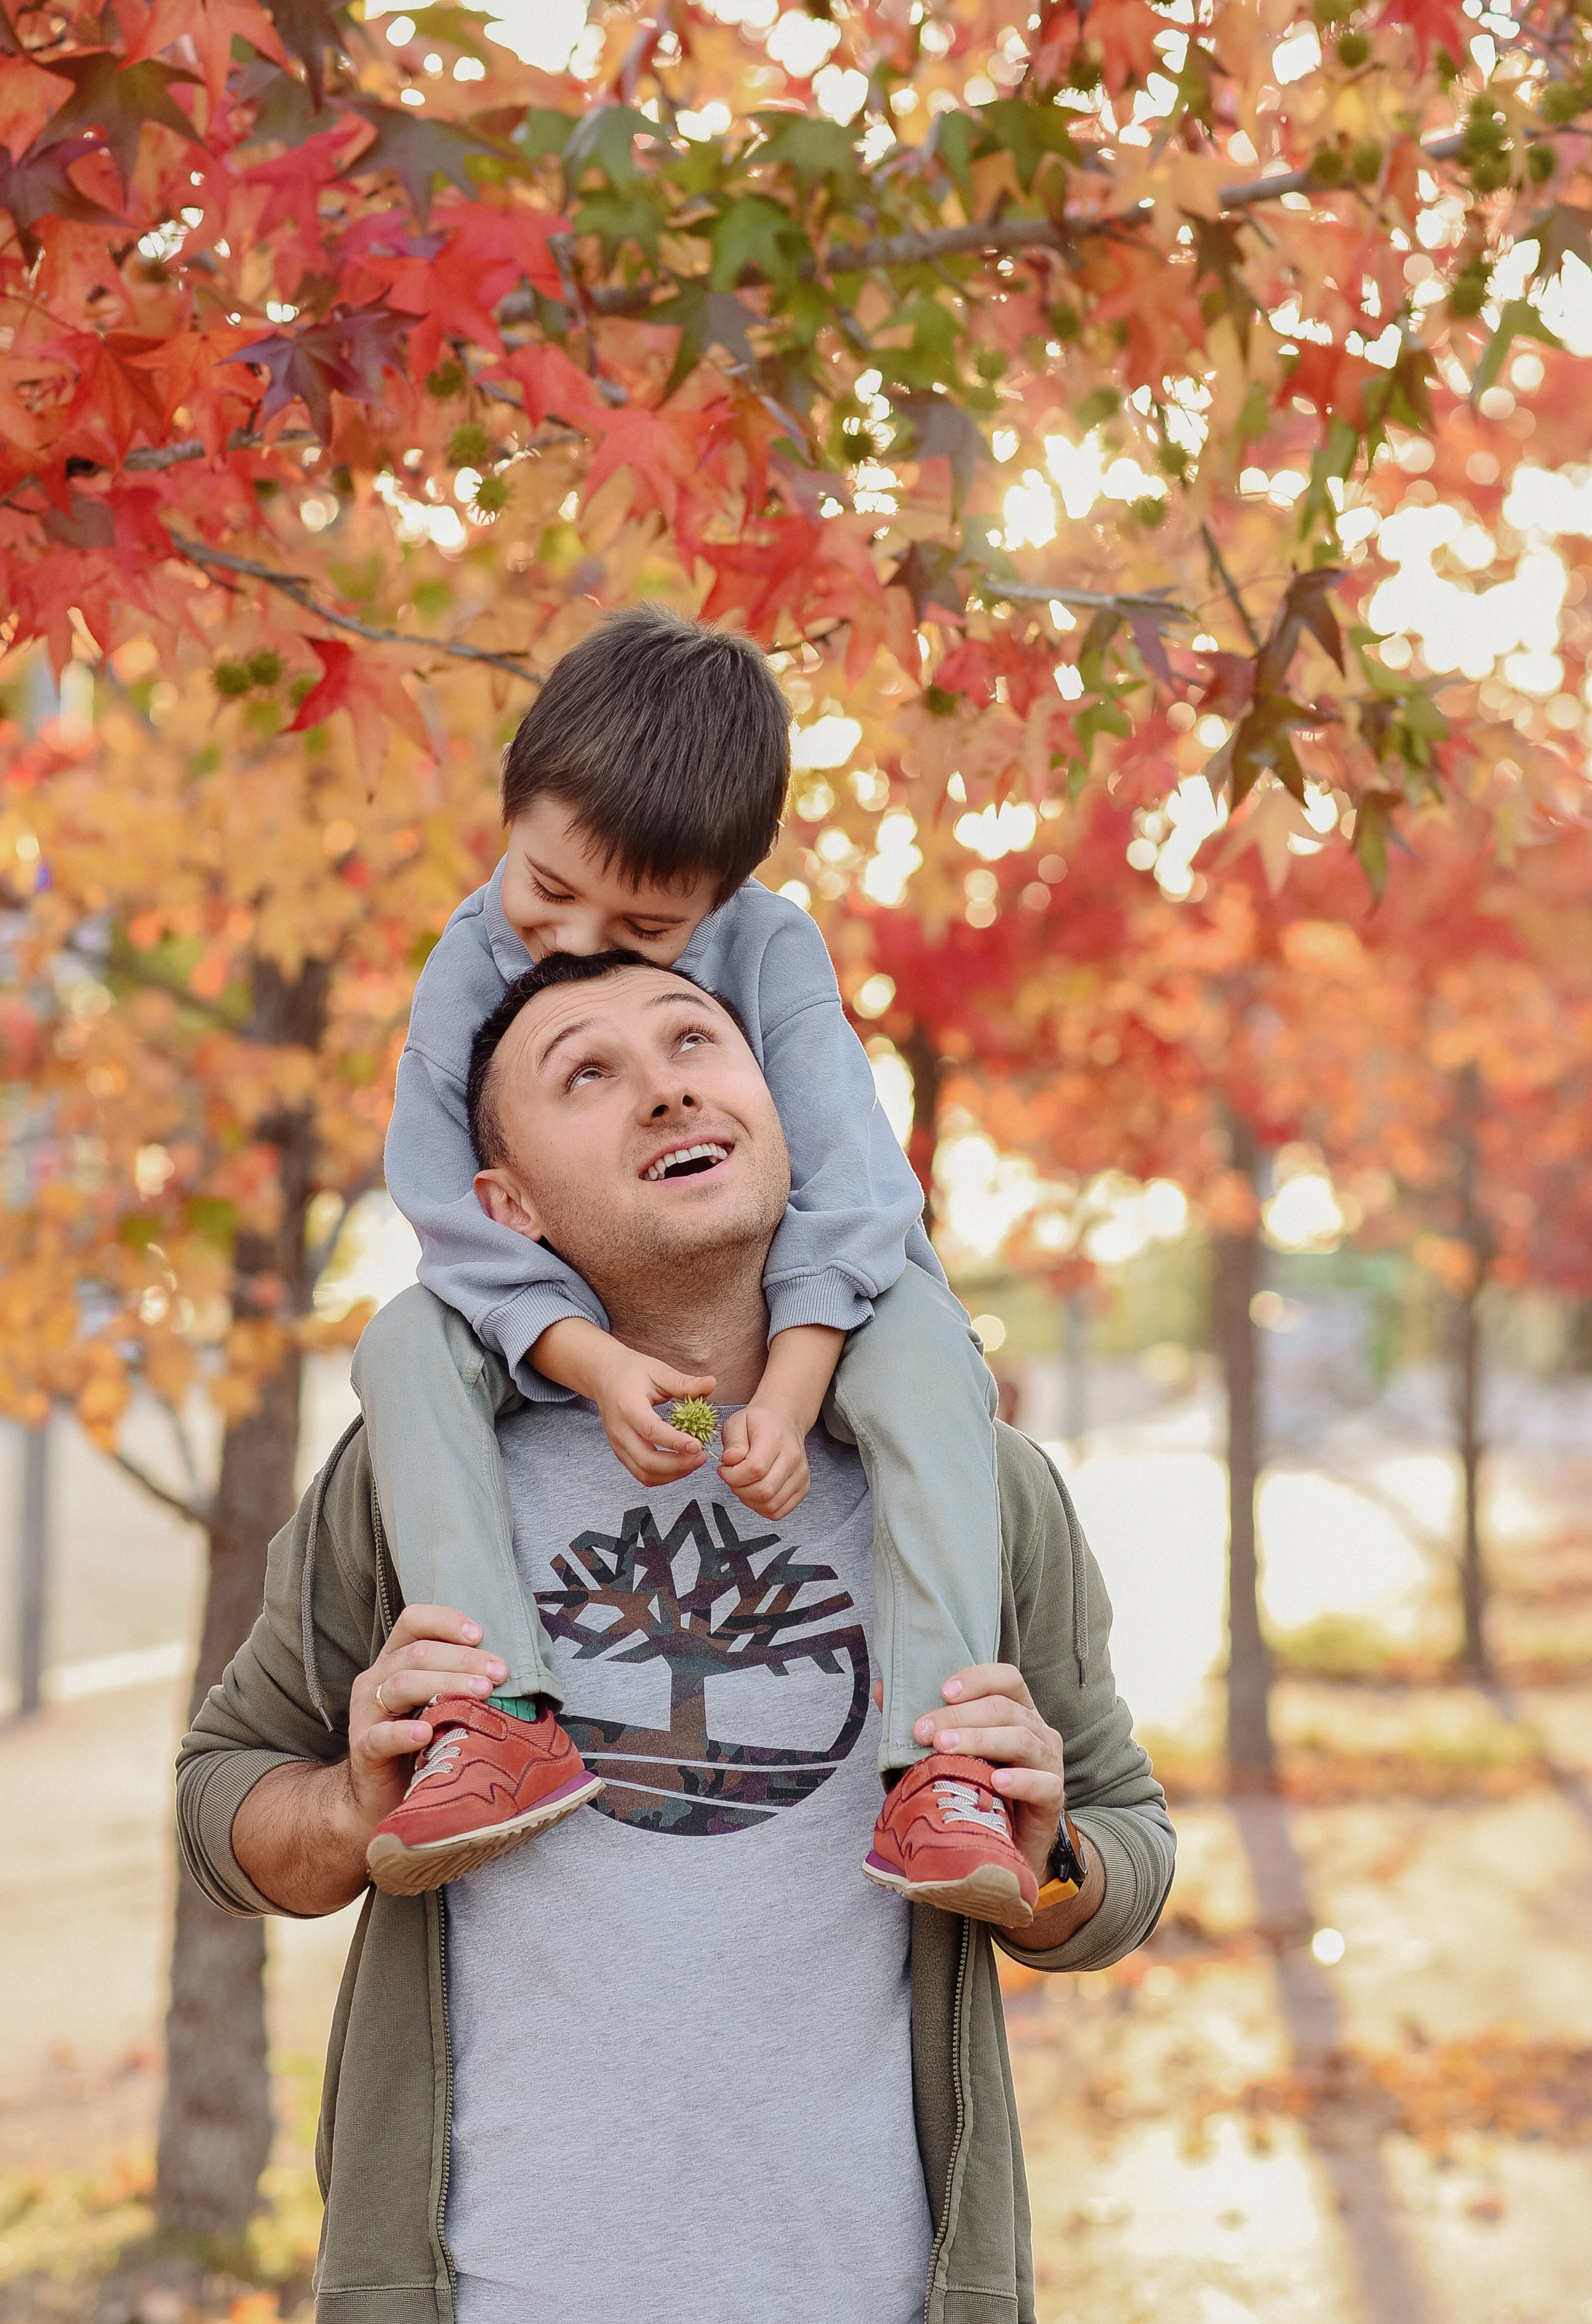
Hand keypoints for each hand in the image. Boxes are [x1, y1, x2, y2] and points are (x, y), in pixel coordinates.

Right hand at [346, 1604, 507, 1838]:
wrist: (383, 1799)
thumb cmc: (423, 1744)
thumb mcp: (441, 1705)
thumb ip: (461, 1683)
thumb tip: (508, 1670)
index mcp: (395, 1660)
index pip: (414, 1622)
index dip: (446, 1621)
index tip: (480, 1635)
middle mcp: (376, 1679)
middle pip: (417, 1653)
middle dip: (463, 1658)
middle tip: (499, 1672)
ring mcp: (365, 1714)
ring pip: (402, 1685)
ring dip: (445, 1684)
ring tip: (480, 1693)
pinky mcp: (363, 1749)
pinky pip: (380, 1736)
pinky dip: (403, 1733)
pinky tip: (426, 1734)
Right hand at [587, 1341, 717, 1485]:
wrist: (604, 1376)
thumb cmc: (632, 1372)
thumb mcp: (659, 1371)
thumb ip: (684, 1383)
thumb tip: (711, 1383)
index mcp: (628, 1406)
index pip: (650, 1430)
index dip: (675, 1442)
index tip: (697, 1445)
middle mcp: (620, 1430)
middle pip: (646, 1460)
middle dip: (677, 1465)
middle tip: (701, 1457)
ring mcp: (618, 1444)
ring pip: (644, 1473)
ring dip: (672, 1474)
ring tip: (694, 1462)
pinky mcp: (621, 1452)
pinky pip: (641, 1473)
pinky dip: (663, 1476)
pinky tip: (680, 1465)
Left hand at [718, 1400, 810, 1518]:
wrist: (784, 1422)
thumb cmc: (759, 1423)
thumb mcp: (737, 1422)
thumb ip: (733, 1442)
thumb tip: (730, 1460)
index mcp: (775, 1438)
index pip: (755, 1469)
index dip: (733, 1475)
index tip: (724, 1468)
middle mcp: (793, 1457)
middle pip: (764, 1491)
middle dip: (739, 1489)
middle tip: (733, 1477)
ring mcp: (801, 1474)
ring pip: (770, 1504)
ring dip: (749, 1500)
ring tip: (744, 1483)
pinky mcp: (802, 1487)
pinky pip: (778, 1511)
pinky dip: (761, 1507)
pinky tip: (755, 1491)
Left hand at [912, 1662, 1066, 1892]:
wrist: (1007, 1847)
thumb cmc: (977, 1790)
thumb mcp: (952, 1753)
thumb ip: (922, 1720)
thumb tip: (881, 1689)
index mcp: (1017, 1712)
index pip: (1006, 1679)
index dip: (977, 1678)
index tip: (942, 1691)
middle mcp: (1038, 1731)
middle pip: (1005, 1709)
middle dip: (961, 1716)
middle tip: (924, 1731)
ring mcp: (1049, 1763)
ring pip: (1021, 1739)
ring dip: (980, 1740)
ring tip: (945, 1748)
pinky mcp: (1053, 1797)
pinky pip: (1043, 1784)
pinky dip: (1020, 1780)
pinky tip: (996, 1782)